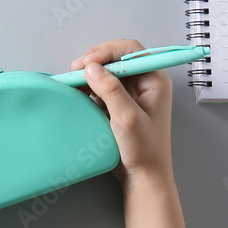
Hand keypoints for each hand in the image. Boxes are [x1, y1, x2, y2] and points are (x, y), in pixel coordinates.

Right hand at [71, 39, 173, 188]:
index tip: (87, 62)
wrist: (143, 176)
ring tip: (73, 81)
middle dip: (95, 61)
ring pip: (107, 71)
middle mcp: (144, 82)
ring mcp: (131, 92)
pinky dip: (88, 86)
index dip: (108, 51)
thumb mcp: (127, 118)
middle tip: (76, 70)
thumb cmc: (144, 150)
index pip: (130, 50)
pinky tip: (78, 92)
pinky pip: (102, 86)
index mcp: (154, 80)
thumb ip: (111, 90)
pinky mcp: (119, 103)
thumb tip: (91, 67)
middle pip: (117, 58)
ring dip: (89, 73)